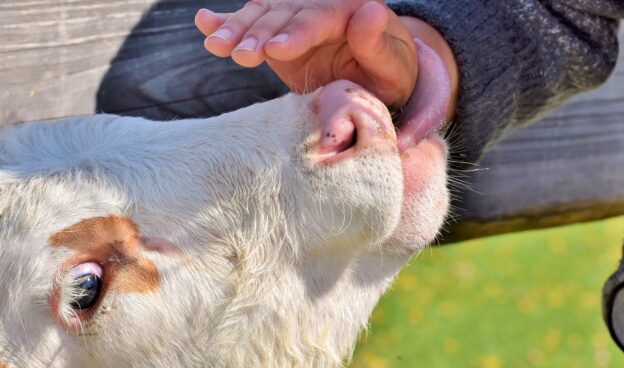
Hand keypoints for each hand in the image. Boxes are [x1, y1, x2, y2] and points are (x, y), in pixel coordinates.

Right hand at [194, 0, 418, 109]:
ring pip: (262, 17)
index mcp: (349, 9)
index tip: (276, 50)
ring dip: (237, 31)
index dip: (297, 32)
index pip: (319, 17)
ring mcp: (294, 18)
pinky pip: (251, 24)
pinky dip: (226, 22)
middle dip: (258, 34)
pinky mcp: (277, 34)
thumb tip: (370, 10)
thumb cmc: (389, 75)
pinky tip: (203, 22)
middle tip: (240, 55)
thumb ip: (378, 44)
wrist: (376, 79)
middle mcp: (318, 6)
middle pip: (283, 15)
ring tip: (216, 47)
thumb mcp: (394, 67)